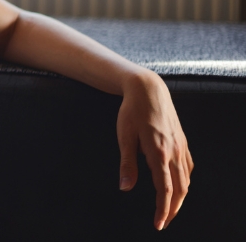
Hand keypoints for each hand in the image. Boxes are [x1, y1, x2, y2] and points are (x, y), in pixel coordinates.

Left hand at [116, 72, 192, 230]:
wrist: (148, 89)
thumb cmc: (132, 111)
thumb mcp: (124, 136)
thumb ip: (126, 163)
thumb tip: (125, 187)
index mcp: (158, 152)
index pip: (164, 189)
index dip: (163, 209)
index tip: (158, 223)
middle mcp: (174, 151)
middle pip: (180, 189)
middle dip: (173, 209)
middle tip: (164, 222)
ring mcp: (181, 146)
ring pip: (186, 179)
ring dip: (180, 197)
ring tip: (170, 208)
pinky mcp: (182, 141)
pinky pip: (188, 166)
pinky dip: (185, 180)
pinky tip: (179, 184)